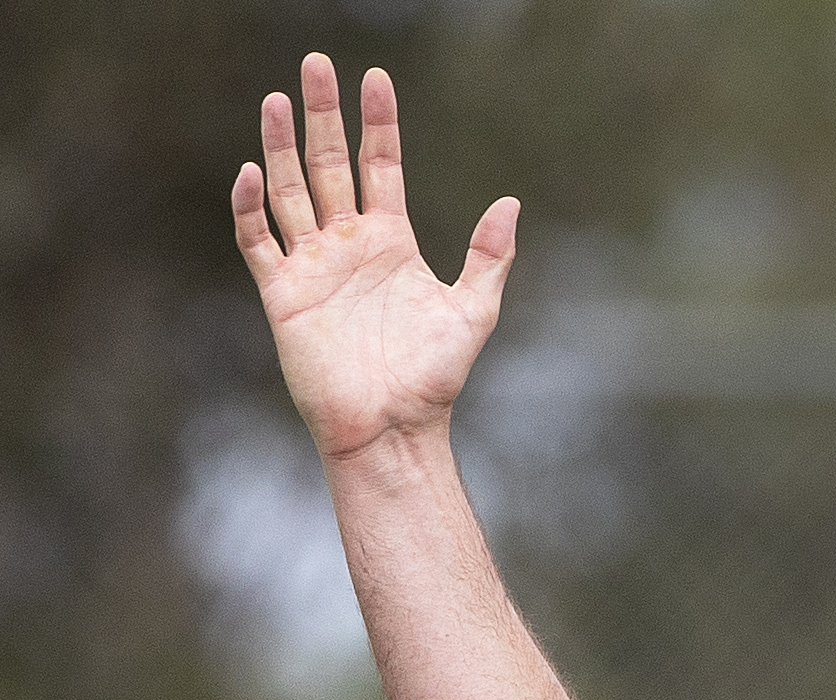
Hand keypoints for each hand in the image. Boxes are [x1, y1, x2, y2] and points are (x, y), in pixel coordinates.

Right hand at [232, 55, 518, 464]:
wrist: (395, 426)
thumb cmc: (434, 377)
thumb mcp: (474, 311)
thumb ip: (488, 256)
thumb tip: (510, 204)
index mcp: (391, 242)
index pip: (381, 165)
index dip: (378, 122)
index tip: (375, 77)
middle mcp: (348, 244)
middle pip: (329, 164)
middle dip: (324, 114)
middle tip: (316, 62)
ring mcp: (313, 265)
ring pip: (290, 191)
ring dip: (282, 146)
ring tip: (279, 99)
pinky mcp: (283, 293)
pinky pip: (258, 241)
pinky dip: (250, 207)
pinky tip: (251, 170)